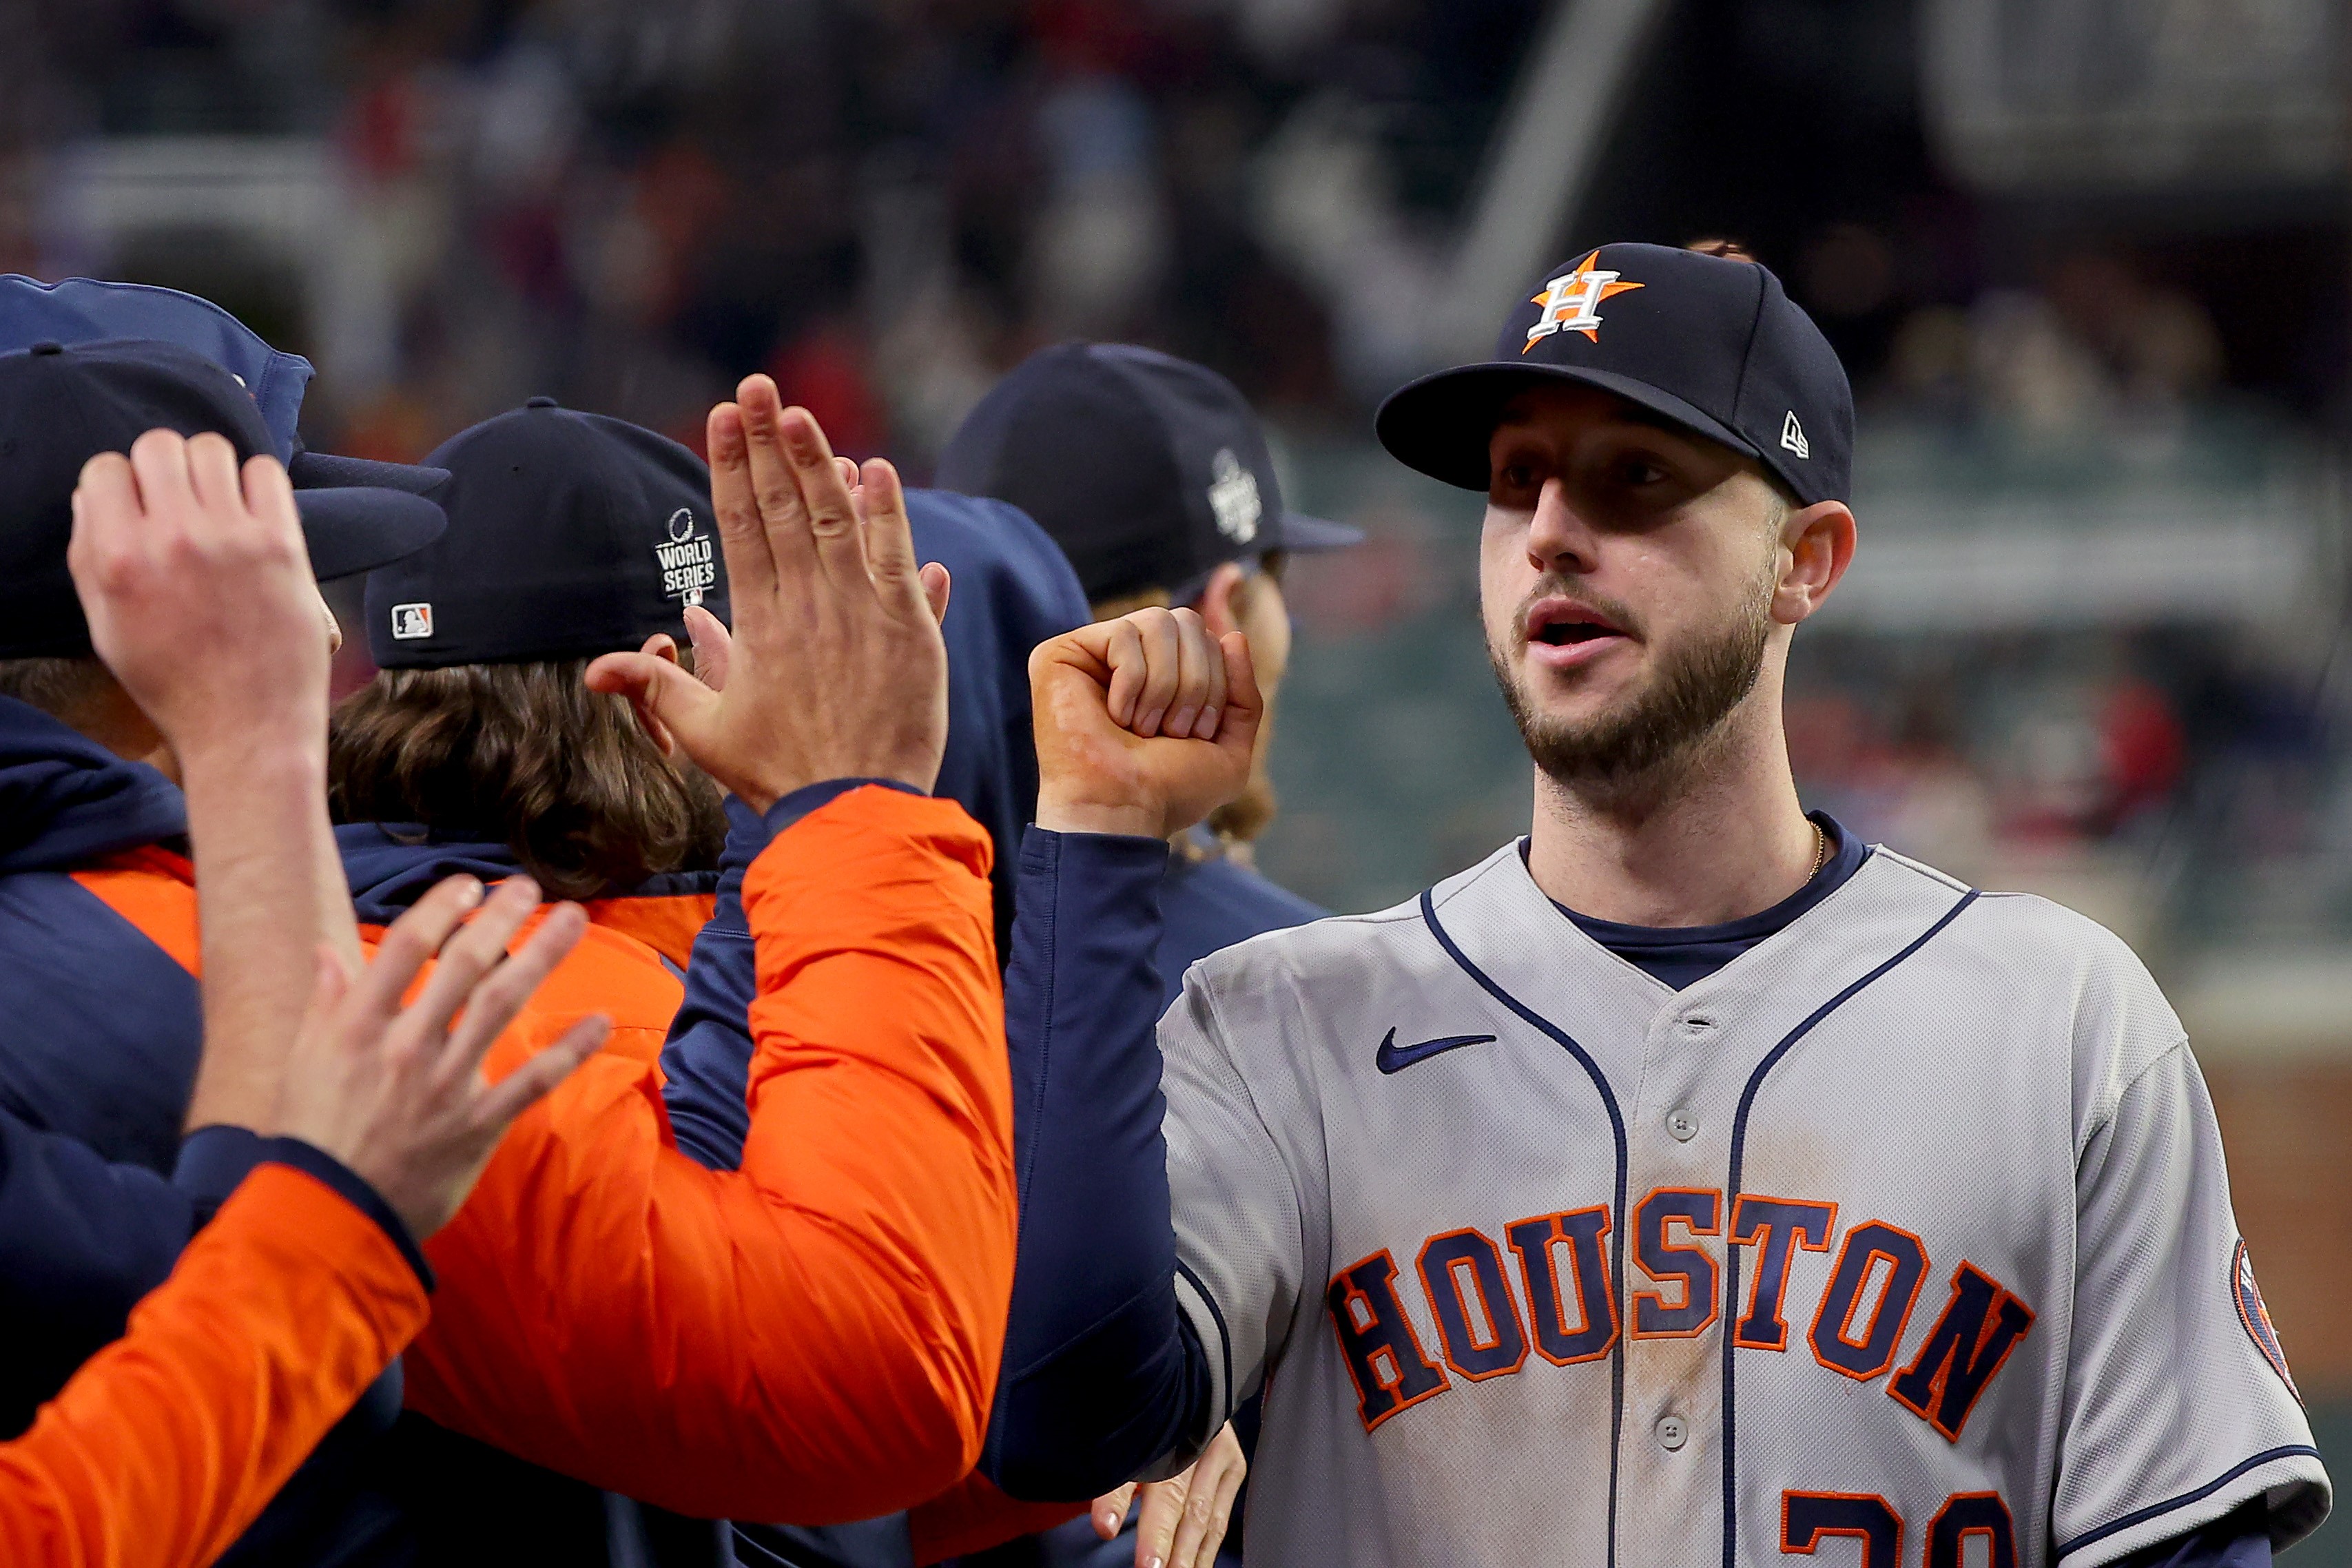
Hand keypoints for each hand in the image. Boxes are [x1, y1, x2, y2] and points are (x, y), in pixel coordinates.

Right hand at [68, 429, 329, 769]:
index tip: (137, 507)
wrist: (248, 728)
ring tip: (214, 507)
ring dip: (209, 471)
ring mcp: (232, 538)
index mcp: (120, 558)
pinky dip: (256, 484)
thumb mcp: (106, 625)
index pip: (106, 469)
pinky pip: (266, 472)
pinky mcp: (282, 544)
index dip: (120, 485)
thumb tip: (95, 495)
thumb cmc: (175, 684)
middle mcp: (173, 538)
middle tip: (177, 503)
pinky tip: (251, 514)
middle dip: (162, 468)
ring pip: (212, 449)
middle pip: (159, 446)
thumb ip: (91, 554)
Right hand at [274, 875, 609, 1238]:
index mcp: (358, 1025)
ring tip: (575, 920)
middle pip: (465, 965)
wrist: (327, 1216)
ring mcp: (446, 1085)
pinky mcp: (477, 1126)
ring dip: (544, 957)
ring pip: (503, 1006)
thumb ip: (325, 1004)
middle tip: (530, 886)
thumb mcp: (302, 1063)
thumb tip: (329, 952)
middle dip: (502, 918)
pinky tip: (601, 1021)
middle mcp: (406, 1046)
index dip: (442, 907)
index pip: (407, 947)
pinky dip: (570, 1050)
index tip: (469, 884)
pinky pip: (532, 1081)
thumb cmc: (311, 1136)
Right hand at [586, 381, 951, 810]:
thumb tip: (594, 668)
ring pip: (835, 521)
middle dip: (767, 441)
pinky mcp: (908, 628)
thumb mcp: (703, 735)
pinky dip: (887, 514)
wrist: (852, 809)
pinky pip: (895, 558)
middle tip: (757, 386)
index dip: (731, 466)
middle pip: (782, 507)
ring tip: (801, 412)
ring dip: (819, 462)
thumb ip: (654, 688)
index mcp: (757, 623)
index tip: (723, 415)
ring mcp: (859, 613)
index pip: (740, 526)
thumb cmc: (779, 774)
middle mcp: (806, 607)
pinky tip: (876, 470)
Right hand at [1032, 606, 1261, 838]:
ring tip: (1143, 726)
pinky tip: (1114, 716)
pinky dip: (1131, 682)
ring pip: (1158, 621)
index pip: (1208, 638)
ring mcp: (1093, 654)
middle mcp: (1129, 659)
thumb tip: (1232, 635)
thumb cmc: (1169, 791)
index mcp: (1164, 675)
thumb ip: (1244, 696)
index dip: (1217, 682)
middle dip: (1196, 680)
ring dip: (1164, 684)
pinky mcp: (1061, 653)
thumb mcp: (1229, 750)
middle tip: (1171, 730)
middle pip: (1187, 620)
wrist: (1123, 811)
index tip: (1197, 733)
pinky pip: (1123, 633)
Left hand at [1091, 1422, 1246, 1567]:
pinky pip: (1220, 1518)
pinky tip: (1196, 1567)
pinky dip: (1207, 1549)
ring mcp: (1219, 1452)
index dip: (1120, 1501)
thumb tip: (1105, 1525)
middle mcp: (1194, 1437)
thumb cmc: (1155, 1420)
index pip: (1141, 1469)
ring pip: (1203, 1513)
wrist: (1195, 1389)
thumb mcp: (1130, 1437)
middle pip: (1176, 1496)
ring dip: (1187, 1554)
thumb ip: (1116, 1482)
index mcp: (1163, 1424)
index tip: (1107, 1528)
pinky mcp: (1234, 1468)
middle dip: (1161, 1538)